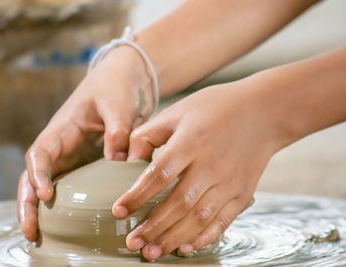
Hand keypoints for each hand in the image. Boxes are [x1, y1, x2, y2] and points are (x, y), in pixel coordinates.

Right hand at [17, 46, 154, 241]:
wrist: (120, 82)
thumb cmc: (115, 89)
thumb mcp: (118, 105)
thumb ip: (118, 130)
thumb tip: (117, 161)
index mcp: (62, 128)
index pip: (40, 152)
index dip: (38, 174)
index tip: (46, 195)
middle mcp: (60, 145)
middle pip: (33, 175)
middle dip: (27, 202)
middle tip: (30, 231)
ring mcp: (69, 157)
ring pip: (46, 185)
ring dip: (38, 210)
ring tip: (36, 237)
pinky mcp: (81, 165)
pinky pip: (67, 187)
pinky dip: (62, 206)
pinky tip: (63, 227)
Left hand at [112, 77, 281, 259]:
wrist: (264, 112)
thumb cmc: (217, 108)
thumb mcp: (178, 111)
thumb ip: (150, 134)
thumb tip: (129, 159)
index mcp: (190, 143)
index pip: (158, 175)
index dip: (136, 196)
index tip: (119, 211)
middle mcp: (210, 166)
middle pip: (177, 204)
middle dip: (152, 227)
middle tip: (132, 243)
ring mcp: (229, 183)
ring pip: (198, 218)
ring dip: (173, 238)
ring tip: (152, 252)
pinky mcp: (242, 193)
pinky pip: (222, 221)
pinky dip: (204, 238)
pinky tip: (186, 247)